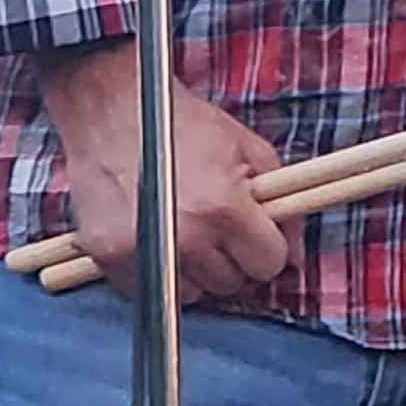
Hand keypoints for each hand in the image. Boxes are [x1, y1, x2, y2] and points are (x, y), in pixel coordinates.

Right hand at [36, 42, 294, 302]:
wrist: (114, 110)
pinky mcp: (108, 258)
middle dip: (233, 257)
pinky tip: (159, 239)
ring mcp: (143, 252)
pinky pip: (149, 292)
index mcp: (224, 209)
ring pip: (193, 295)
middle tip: (219, 226)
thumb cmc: (184, 125)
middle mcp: (184, 238)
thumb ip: (280, 201)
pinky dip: (160, 273)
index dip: (268, 247)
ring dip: (196, 271)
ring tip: (188, 231)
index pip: (268, 263)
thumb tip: (296, 256)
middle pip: (232, 283)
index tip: (257, 233)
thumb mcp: (247, 148)